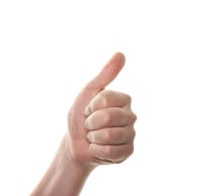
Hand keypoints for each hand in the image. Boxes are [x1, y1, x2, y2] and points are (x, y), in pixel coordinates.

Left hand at [65, 52, 135, 169]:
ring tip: (94, 136)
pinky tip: (99, 148)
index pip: (105, 99)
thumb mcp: (89, 92)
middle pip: (108, 117)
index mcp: (123, 99)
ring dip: (93, 137)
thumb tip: (121, 53)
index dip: (90, 106)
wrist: (75, 142)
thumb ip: (105, 74)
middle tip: (90, 124)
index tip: (88, 109)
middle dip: (90, 122)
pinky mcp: (128, 152)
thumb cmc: (81, 115)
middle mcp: (131, 116)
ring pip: (109, 136)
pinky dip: (97, 150)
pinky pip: (111, 152)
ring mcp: (131, 135)